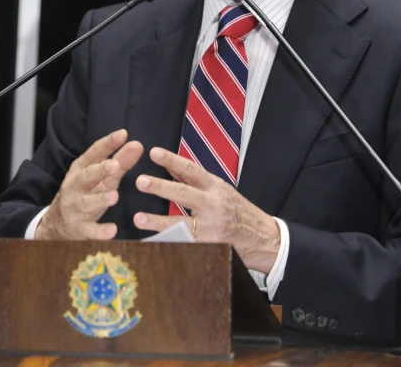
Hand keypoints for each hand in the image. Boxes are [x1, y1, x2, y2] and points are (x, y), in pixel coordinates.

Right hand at [35, 129, 142, 239]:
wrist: (56, 224)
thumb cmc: (85, 193)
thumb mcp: (101, 177)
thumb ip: (120, 161)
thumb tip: (137, 145)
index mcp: (81, 169)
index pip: (94, 153)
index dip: (108, 143)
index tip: (123, 134)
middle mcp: (75, 186)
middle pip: (86, 176)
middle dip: (99, 170)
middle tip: (114, 165)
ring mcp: (74, 207)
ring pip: (86, 202)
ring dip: (99, 199)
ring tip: (114, 196)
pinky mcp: (78, 228)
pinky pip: (89, 230)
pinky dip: (99, 231)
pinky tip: (112, 230)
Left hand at [133, 147, 279, 272]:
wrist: (261, 238)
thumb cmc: (237, 210)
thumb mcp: (219, 189)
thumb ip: (193, 180)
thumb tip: (169, 165)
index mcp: (215, 187)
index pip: (191, 170)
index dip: (172, 160)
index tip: (154, 153)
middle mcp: (213, 205)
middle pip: (184, 195)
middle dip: (160, 187)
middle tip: (140, 181)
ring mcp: (211, 228)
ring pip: (181, 223)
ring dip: (158, 221)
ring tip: (138, 218)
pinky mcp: (208, 247)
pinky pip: (185, 244)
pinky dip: (169, 242)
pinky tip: (152, 243)